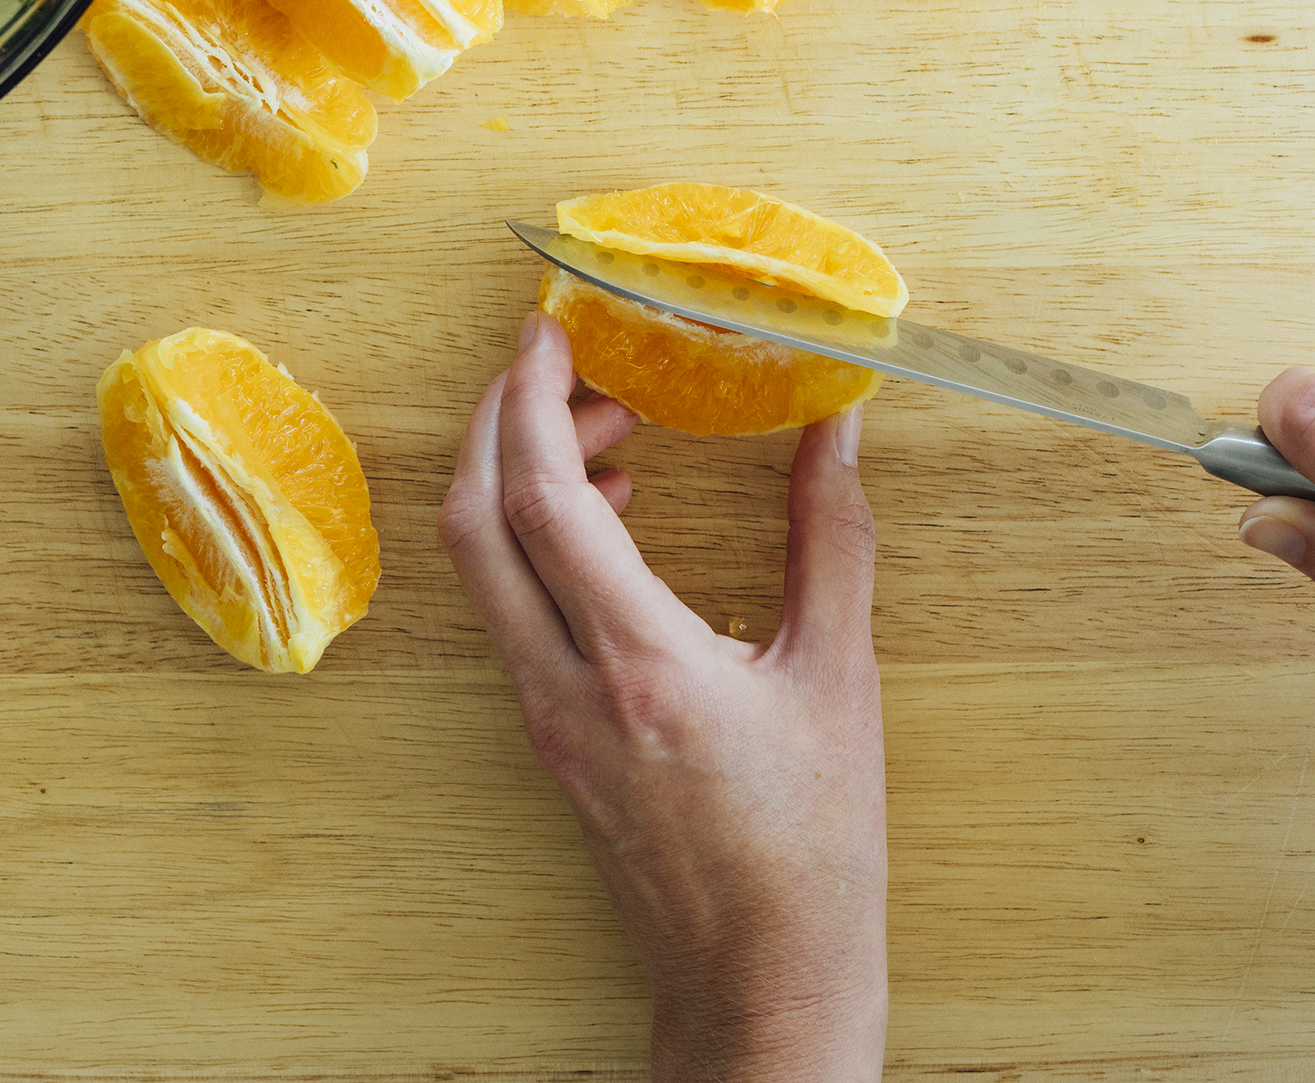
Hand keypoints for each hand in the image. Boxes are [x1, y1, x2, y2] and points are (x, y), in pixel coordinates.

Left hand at [439, 312, 887, 1081]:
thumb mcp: (839, 678)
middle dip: (495, 418)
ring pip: (480, 564)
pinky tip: (614, 517)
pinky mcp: (548, 733)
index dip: (529, 399)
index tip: (547, 329)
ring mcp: (543, 715)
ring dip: (516, 475)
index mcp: (640, 665)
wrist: (760, 984)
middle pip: (474, 521)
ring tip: (606, 426)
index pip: (543, 501)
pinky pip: (511, 607)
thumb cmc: (812, 847)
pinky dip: (536, 537)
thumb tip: (837, 428)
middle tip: (554, 357)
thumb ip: (834, 538)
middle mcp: (565, 686)